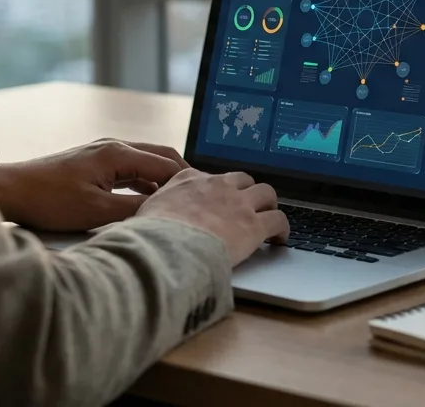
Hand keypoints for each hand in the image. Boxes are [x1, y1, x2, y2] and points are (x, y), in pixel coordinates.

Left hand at [0, 139, 186, 231]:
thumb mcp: (96, 212)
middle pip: (161, 157)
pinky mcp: (93, 164)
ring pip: (146, 164)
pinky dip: (145, 183)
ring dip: (164, 180)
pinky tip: (150, 201)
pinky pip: (130, 170)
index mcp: (118, 154)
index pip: (167, 166)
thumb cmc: (49, 200)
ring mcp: (103, 153)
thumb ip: (134, 211)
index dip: (188, 183)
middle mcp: (114, 147)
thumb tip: (162, 214)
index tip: (206, 198)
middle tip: (202, 196)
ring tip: (181, 201)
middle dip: (183, 176)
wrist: (11, 191)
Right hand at [136, 169, 289, 265]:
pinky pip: (279, 220)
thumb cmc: (148, 236)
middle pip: (243, 179)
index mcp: (188, 180)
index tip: (219, 198)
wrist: (166, 248)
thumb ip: (153, 212)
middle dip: (247, 191)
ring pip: (266, 193)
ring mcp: (237, 203)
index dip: (218, 189)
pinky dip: (283, 228)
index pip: (210, 177)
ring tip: (269, 217)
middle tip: (249, 205)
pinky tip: (281, 238)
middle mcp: (216, 185)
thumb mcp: (144, 214)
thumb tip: (141, 225)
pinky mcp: (254, 225)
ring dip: (269, 204)